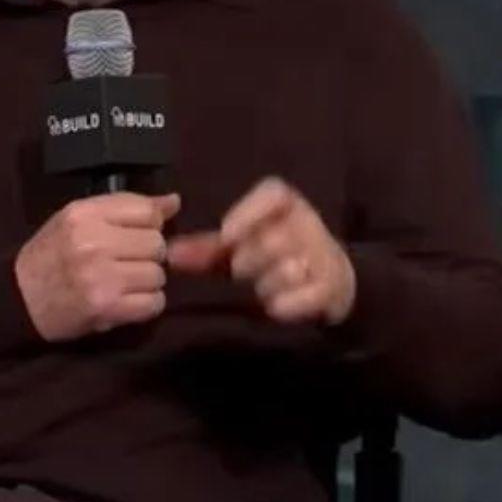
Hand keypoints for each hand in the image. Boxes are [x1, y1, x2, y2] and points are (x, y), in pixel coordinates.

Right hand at [15, 192, 178, 341]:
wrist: (16, 299)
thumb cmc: (52, 254)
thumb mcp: (79, 218)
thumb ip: (127, 207)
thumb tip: (174, 202)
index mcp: (85, 214)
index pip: (148, 211)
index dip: (148, 225)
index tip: (133, 235)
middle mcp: (93, 243)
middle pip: (157, 244)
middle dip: (147, 255)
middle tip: (125, 263)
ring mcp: (100, 277)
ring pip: (158, 274)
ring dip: (147, 281)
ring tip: (122, 283)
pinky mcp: (105, 307)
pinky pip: (154, 303)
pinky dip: (146, 305)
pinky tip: (126, 301)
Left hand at [168, 176, 355, 324]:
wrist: (330, 277)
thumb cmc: (276, 254)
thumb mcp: (243, 244)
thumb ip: (207, 249)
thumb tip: (170, 254)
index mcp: (286, 205)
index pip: (274, 193)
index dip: (248, 213)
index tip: (226, 235)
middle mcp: (308, 224)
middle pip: (273, 239)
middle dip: (249, 261)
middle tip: (241, 271)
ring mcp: (323, 255)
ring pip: (289, 269)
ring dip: (267, 285)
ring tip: (262, 290)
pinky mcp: (331, 286)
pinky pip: (305, 296)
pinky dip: (285, 305)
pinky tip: (277, 307)